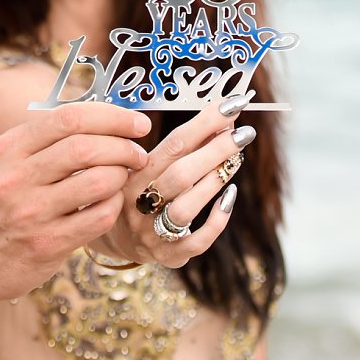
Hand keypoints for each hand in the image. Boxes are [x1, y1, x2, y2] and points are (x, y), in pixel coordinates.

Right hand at [0, 101, 149, 300]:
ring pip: (97, 182)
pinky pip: (99, 217)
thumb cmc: (2, 202)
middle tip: (137, 153)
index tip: (138, 123)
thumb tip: (106, 115)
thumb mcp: (9, 161)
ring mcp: (32, 213)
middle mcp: (16, 178)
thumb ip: (48, 138)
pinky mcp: (48, 244)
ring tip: (123, 177)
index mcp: (9, 148)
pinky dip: (115, 205)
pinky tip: (112, 202)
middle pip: (85, 148)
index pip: (68, 118)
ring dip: (121, 176)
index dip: (112, 117)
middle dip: (123, 146)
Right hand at [95, 96, 252, 269]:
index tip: (233, 104)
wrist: (114, 237)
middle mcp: (139, 203)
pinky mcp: (168, 255)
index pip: (174, 144)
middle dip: (217, 150)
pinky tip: (230, 196)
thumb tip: (225, 119)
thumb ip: (184, 145)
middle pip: (181, 175)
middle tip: (245, 132)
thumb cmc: (141, 190)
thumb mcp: (150, 164)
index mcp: (134, 173)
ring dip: (215, 180)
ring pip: (186, 207)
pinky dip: (217, 219)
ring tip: (237, 158)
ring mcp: (152, 232)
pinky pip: (197, 241)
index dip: (205, 122)